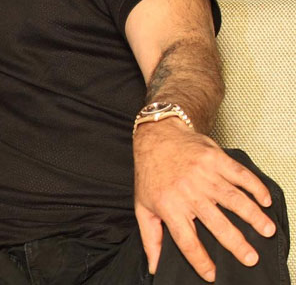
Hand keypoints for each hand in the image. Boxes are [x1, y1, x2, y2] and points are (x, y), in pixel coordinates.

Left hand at [134, 119, 275, 281]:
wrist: (155, 137)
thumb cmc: (149, 173)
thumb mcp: (142, 206)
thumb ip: (150, 238)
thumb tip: (154, 265)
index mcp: (169, 206)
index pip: (186, 240)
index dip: (199, 260)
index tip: (212, 275)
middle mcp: (188, 192)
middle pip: (216, 223)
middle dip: (236, 243)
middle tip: (250, 258)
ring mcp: (203, 174)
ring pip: (233, 199)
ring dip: (253, 216)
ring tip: (266, 230)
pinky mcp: (215, 159)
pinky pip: (240, 175)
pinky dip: (255, 188)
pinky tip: (265, 200)